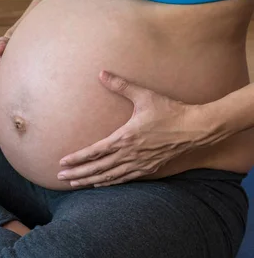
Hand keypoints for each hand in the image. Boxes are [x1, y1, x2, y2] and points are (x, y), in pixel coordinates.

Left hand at [57, 71, 212, 187]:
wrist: (196, 128)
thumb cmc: (170, 111)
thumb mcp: (144, 96)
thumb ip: (121, 85)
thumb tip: (102, 73)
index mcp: (125, 138)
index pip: (94, 152)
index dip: (77, 158)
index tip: (62, 162)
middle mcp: (130, 154)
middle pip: (98, 168)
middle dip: (77, 174)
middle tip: (60, 177)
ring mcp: (139, 164)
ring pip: (109, 177)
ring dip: (89, 180)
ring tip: (74, 184)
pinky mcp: (149, 169)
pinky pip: (124, 179)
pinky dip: (110, 182)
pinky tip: (99, 183)